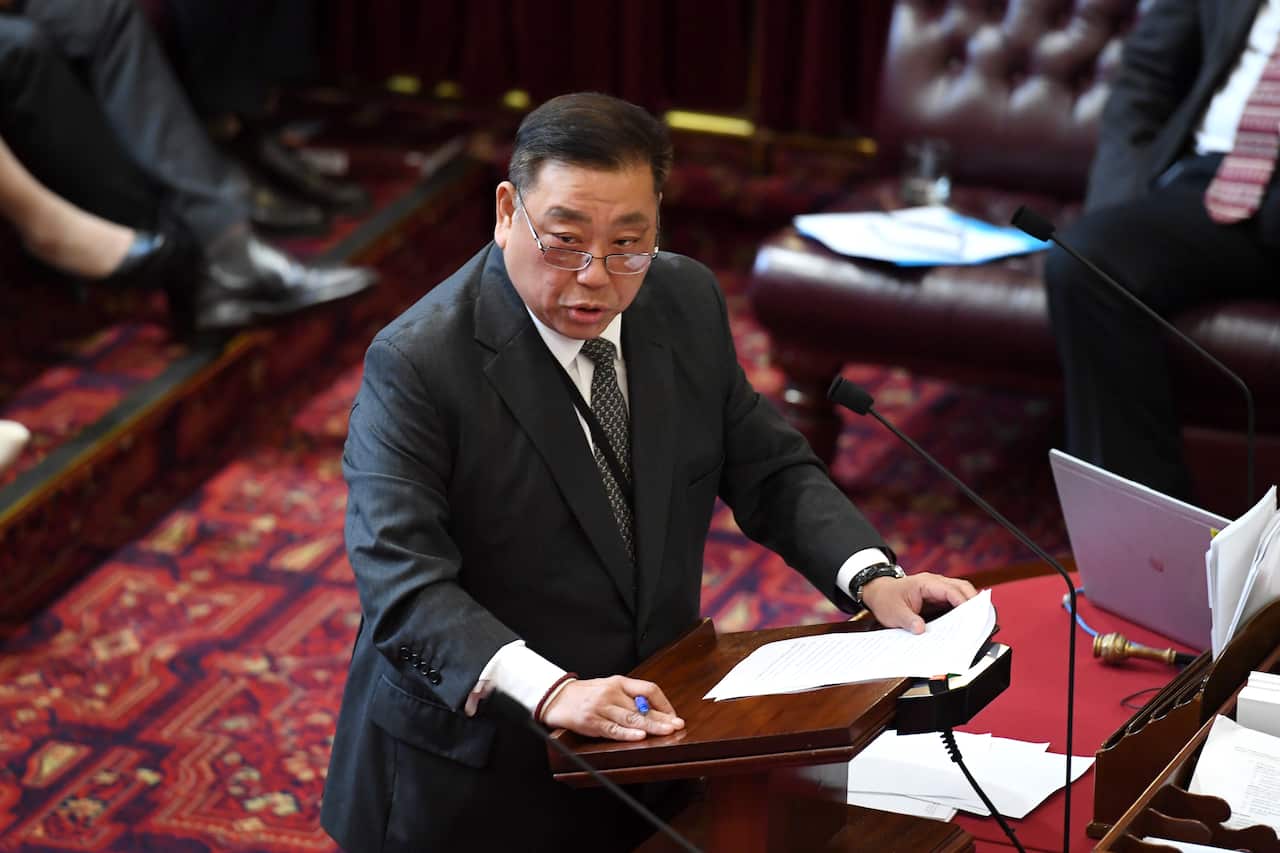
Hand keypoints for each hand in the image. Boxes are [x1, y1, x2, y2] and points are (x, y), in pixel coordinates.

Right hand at [541, 675, 684, 740]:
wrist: (557, 697)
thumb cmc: (586, 694)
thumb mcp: (608, 687)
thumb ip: (628, 696)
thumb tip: (653, 710)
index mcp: (618, 682)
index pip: (648, 689)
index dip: (663, 703)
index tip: (673, 715)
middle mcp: (612, 693)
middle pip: (643, 706)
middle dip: (662, 718)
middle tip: (678, 725)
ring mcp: (601, 707)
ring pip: (631, 718)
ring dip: (651, 726)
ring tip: (666, 731)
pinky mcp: (592, 722)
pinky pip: (613, 729)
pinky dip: (628, 734)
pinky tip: (640, 736)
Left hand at [860, 572, 976, 633]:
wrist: (879, 592)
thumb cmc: (886, 599)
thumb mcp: (893, 612)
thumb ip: (907, 620)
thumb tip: (921, 630)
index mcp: (925, 583)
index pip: (951, 590)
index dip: (964, 602)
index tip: (973, 616)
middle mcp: (935, 583)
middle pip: (963, 588)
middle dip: (974, 603)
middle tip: (983, 620)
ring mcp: (938, 589)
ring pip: (962, 593)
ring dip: (970, 606)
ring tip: (978, 624)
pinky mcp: (938, 597)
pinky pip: (955, 600)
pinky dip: (963, 610)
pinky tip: (965, 624)